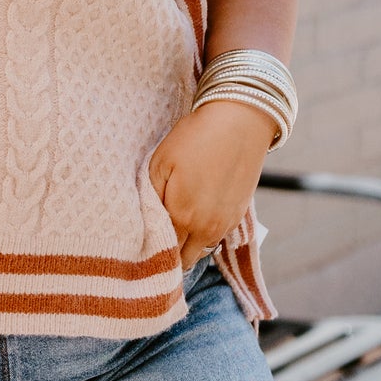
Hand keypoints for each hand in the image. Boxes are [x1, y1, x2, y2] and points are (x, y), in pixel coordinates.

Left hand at [148, 102, 273, 268]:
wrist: (240, 121)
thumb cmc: (195, 138)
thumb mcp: (161, 163)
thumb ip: (151, 197)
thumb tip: (146, 222)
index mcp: (182, 217)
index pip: (163, 252)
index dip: (151, 251)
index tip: (141, 245)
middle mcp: (206, 228)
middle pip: (184, 259)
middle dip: (169, 255)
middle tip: (157, 240)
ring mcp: (226, 224)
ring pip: (202, 250)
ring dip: (189, 245)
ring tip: (177, 228)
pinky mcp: (239, 215)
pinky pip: (217, 237)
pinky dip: (205, 234)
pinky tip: (197, 215)